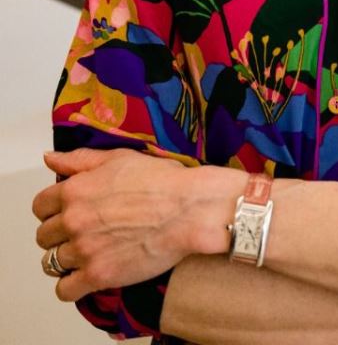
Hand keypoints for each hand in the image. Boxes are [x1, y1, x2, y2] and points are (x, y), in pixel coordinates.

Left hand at [32, 147, 214, 301]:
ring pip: (51, 263)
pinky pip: (64, 290)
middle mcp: (73, 220)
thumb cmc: (160, 180)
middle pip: (43, 236)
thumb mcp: (118, 158)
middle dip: (59, 235)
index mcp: (74, 190)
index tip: (68, 212)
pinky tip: (87, 275)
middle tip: (82, 233)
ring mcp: (84, 249)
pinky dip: (71, 285)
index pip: (40, 206)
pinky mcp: (98, 275)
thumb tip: (48, 158)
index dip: (53, 209)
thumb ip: (79, 160)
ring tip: (87, 253)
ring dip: (65, 259)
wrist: (188, 209)